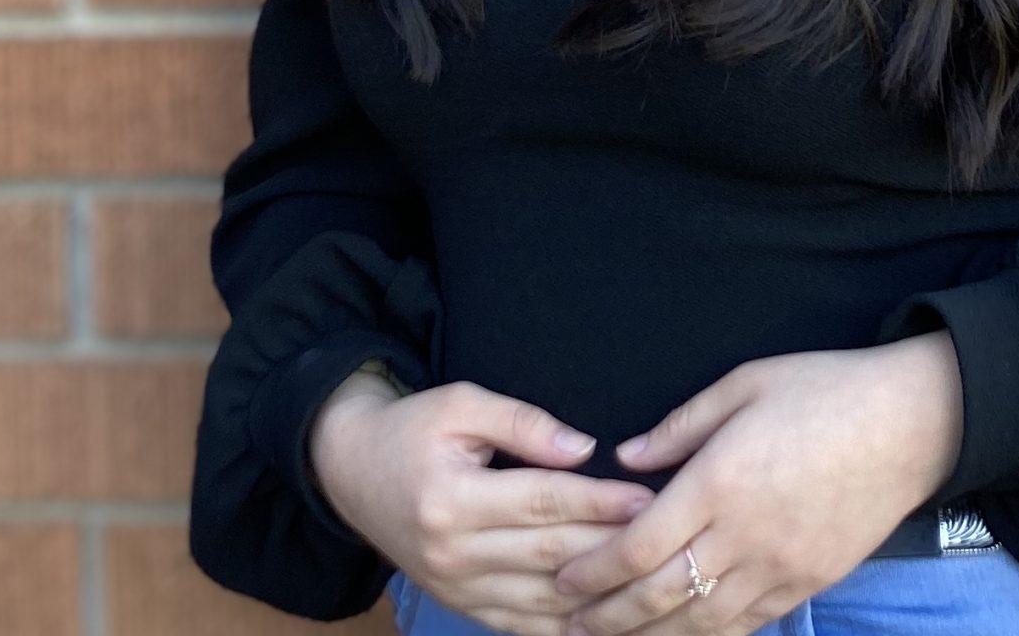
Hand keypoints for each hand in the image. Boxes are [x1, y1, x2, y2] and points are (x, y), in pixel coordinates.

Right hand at [309, 374, 659, 635]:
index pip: (541, 503)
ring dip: (600, 593)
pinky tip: (608, 616)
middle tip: (668, 536)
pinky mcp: (461, 607)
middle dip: (612, 546)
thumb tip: (582, 449)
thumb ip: (522, 422)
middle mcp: (454, 553)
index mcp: (452, 499)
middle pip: (549, 555)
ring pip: (542, 600)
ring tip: (650, 576)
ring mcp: (456, 589)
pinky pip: (522, 626)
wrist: (350, 474)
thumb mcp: (461, 404)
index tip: (648, 497)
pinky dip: (567, 626)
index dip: (598, 501)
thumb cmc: (412, 429)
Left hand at [547, 334, 963, 635]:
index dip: (593, 570)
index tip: (562, 576)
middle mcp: (744, 535)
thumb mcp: (745, 383)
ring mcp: (778, 567)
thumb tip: (624, 457)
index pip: (639, 546)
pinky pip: (745, 626)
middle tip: (566, 623)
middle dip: (605, 616)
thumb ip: (680, 426)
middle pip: (658, 596)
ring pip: (698, 624)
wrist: (909, 424)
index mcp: (720, 480)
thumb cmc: (823, 389)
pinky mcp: (807, 583)